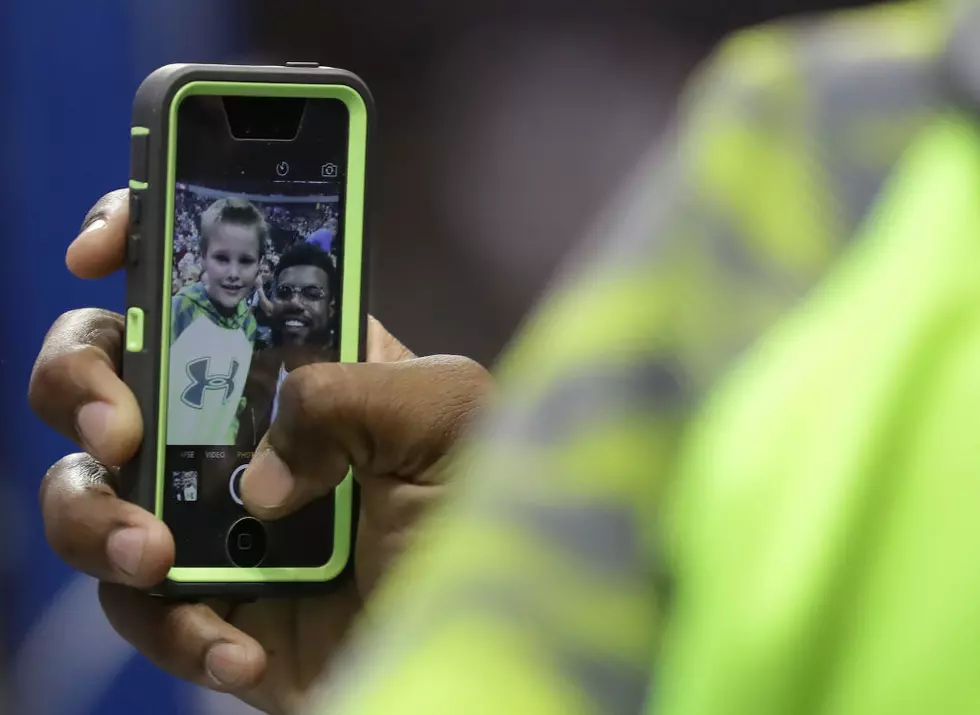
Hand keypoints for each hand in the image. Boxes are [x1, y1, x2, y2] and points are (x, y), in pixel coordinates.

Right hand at [30, 189, 492, 713]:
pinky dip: (178, 627)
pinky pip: (139, 610)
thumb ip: (347, 391)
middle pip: (113, 372)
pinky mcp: (205, 605)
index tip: (98, 253)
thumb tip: (256, 472)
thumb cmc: (490, 519)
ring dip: (94, 516)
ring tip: (157, 555)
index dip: (141, 248)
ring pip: (88, 488)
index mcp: (305, 362)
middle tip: (117, 427)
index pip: (206, 285)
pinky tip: (245, 648)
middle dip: (79, 380)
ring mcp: (215, 516)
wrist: (486, 649)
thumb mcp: (446, 416)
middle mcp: (245, 429)